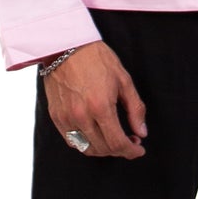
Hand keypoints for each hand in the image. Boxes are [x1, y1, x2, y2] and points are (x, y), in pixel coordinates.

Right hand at [42, 42, 147, 158]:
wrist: (66, 46)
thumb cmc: (97, 59)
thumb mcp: (124, 81)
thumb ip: (135, 109)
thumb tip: (141, 132)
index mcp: (101, 107)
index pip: (117, 143)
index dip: (131, 151)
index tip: (139, 149)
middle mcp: (81, 116)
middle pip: (103, 149)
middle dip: (120, 150)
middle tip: (130, 142)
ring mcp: (66, 118)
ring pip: (86, 149)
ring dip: (103, 150)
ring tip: (113, 139)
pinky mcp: (56, 116)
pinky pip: (71, 141)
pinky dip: (86, 144)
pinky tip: (96, 135)